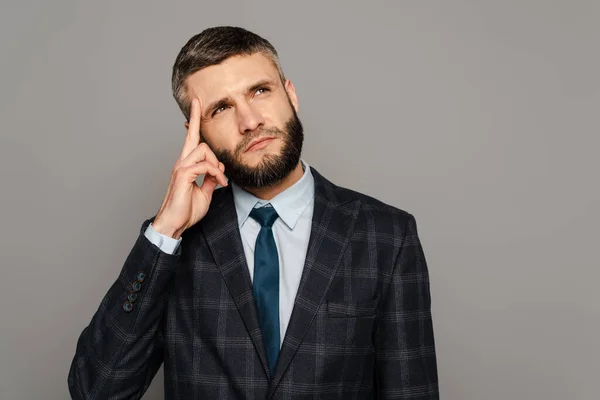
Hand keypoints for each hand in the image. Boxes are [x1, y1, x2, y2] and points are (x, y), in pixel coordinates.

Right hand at [152, 98, 227, 238]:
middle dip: (208, 141)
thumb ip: (210, 178)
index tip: (197, 102)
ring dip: (216, 164)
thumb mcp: (205, 192)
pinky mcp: (182, 175)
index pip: (190, 137)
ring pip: (203, 149)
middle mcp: (182, 162)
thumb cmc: (186, 210)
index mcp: (187, 164)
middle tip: (218, 164)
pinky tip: (219, 184)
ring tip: (220, 180)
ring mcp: (181, 167)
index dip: (194, 119)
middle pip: (196, 138)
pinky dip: (215, 174)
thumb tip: (218, 170)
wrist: (174, 224)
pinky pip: (204, 165)